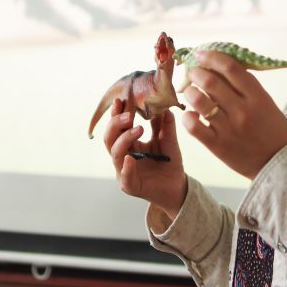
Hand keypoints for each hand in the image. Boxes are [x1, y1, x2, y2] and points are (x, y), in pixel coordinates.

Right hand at [103, 98, 187, 219]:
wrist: (177, 187)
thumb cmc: (169, 163)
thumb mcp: (169, 140)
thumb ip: (165, 124)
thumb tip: (164, 105)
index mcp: (128, 143)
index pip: (117, 126)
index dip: (117, 113)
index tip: (121, 100)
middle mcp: (123, 156)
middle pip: (109, 138)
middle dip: (116, 123)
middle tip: (130, 114)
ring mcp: (124, 171)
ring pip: (115, 153)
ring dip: (124, 139)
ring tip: (139, 129)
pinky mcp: (130, 186)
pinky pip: (125, 176)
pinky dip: (126, 167)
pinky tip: (131, 159)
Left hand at [181, 50, 286, 178]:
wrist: (277, 164)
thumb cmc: (272, 130)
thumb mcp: (266, 103)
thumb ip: (247, 86)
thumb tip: (220, 66)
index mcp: (257, 97)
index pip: (231, 68)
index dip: (212, 57)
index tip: (201, 54)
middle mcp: (242, 110)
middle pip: (211, 81)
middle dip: (196, 72)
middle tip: (192, 72)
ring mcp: (228, 128)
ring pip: (199, 101)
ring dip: (189, 91)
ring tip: (190, 91)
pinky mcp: (217, 145)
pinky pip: (194, 126)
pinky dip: (188, 116)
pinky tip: (190, 113)